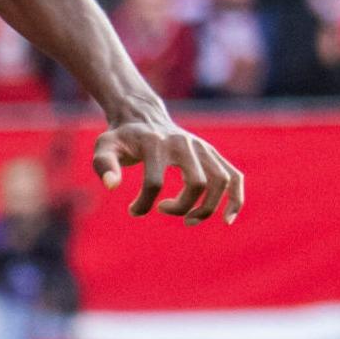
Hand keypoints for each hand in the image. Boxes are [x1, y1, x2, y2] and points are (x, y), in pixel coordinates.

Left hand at [92, 118, 243, 223]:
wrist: (144, 118)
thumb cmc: (122, 138)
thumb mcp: (104, 147)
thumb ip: (103, 164)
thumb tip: (112, 186)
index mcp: (156, 143)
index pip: (154, 182)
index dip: (143, 203)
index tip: (133, 210)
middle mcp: (185, 144)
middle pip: (197, 183)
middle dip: (181, 207)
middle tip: (162, 209)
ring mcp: (203, 149)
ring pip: (220, 182)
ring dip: (208, 208)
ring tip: (189, 220)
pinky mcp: (212, 154)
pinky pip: (234, 177)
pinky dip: (236, 198)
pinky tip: (227, 219)